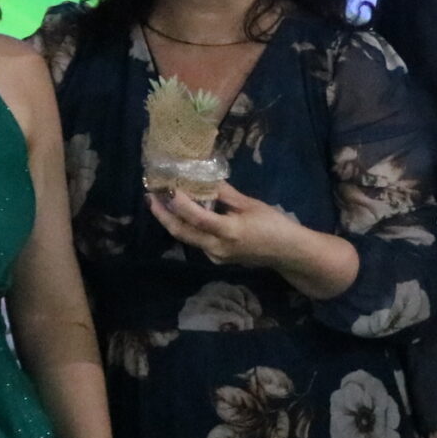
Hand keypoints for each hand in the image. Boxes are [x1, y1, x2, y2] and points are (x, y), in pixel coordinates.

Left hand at [147, 181, 302, 267]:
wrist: (286, 252)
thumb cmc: (273, 224)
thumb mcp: (250, 204)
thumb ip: (225, 194)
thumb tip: (204, 178)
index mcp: (229, 231)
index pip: (197, 218)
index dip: (180, 203)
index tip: (167, 188)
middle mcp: (217, 247)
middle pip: (182, 232)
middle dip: (162, 215)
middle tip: (150, 196)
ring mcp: (215, 256)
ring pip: (187, 238)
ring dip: (172, 220)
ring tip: (161, 203)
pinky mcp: (216, 259)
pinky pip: (197, 241)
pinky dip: (188, 227)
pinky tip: (184, 215)